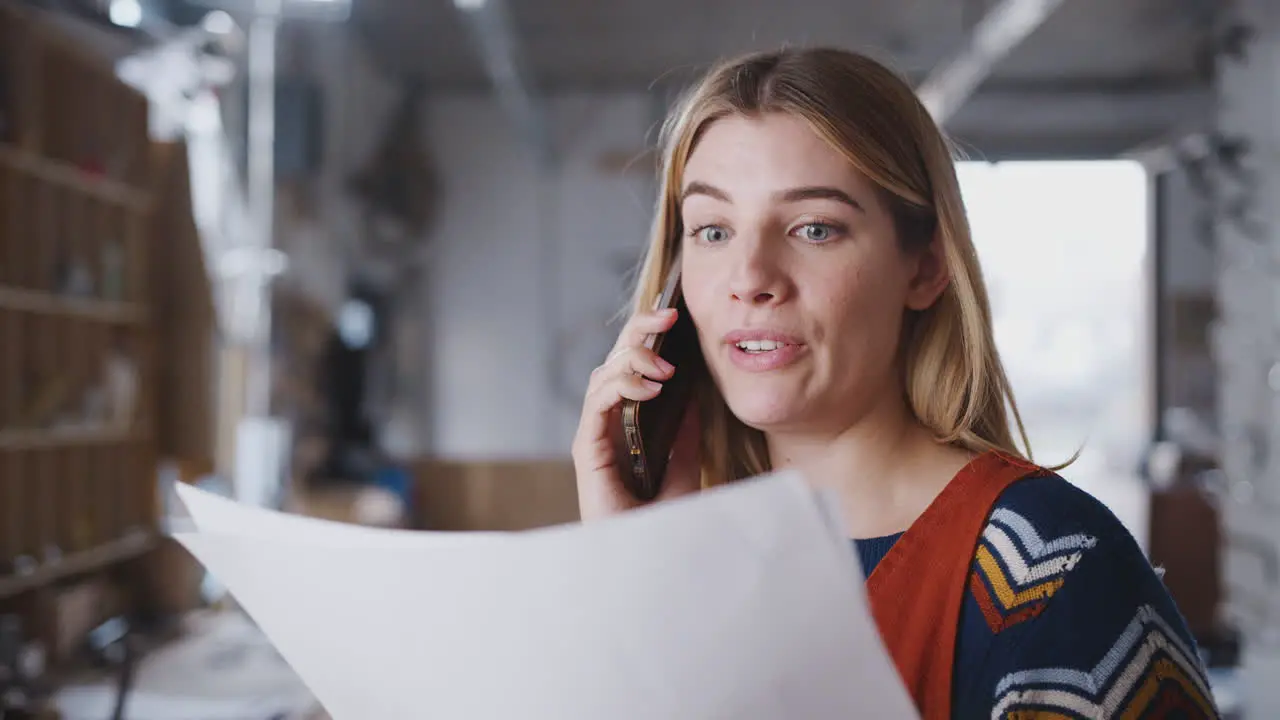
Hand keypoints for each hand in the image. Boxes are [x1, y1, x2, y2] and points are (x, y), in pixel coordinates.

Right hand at [572, 308, 702, 519]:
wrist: (647, 562)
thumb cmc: (661, 523)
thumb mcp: (685, 468)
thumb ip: (686, 433)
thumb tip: (696, 394)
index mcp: (626, 423)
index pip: (631, 367)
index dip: (648, 337)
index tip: (674, 316)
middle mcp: (606, 424)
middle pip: (613, 361)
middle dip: (638, 332)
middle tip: (668, 317)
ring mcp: (595, 436)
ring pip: (602, 375)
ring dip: (633, 360)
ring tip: (666, 367)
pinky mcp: (588, 451)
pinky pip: (596, 405)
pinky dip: (620, 388)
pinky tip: (649, 389)